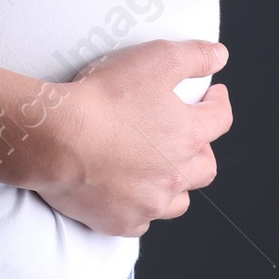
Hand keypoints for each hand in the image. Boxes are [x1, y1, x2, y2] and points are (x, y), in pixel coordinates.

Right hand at [23, 39, 231, 236]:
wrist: (57, 138)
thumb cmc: (104, 98)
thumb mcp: (156, 59)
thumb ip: (195, 56)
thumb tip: (220, 55)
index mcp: (188, 135)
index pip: (221, 119)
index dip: (218, 103)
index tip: (213, 96)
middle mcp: (175, 175)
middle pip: (206, 167)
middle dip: (202, 150)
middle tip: (187, 136)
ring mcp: (149, 203)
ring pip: (177, 201)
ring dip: (174, 184)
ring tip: (159, 168)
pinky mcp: (121, 221)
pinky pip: (141, 222)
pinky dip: (139, 209)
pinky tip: (128, 194)